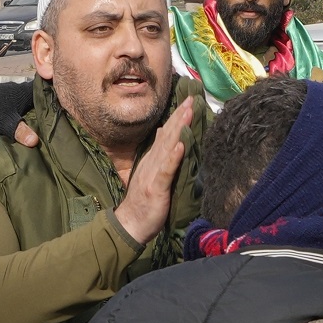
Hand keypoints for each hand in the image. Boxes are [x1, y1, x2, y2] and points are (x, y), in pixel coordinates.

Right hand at [111, 100, 194, 247]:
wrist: (130, 224)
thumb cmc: (144, 201)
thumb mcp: (151, 173)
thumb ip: (158, 153)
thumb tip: (162, 131)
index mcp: (153, 159)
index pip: (166, 133)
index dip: (177, 117)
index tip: (190, 100)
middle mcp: (152, 162)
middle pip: (167, 135)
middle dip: (180, 116)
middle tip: (192, 98)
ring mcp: (152, 174)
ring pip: (167, 147)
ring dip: (178, 129)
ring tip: (188, 113)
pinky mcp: (155, 188)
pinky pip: (165, 170)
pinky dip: (173, 157)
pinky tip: (181, 145)